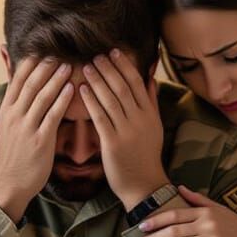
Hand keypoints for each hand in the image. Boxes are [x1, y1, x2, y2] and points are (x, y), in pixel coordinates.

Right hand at [0, 57, 73, 220]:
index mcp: (6, 110)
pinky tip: (72, 89)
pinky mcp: (39, 141)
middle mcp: (14, 115)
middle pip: (30, 83)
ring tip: (69, 65)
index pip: (17, 78)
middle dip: (46, 65)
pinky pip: (52, 116)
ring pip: (41, 97)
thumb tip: (13, 80)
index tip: (44, 48)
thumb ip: (13, 101)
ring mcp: (26, 128)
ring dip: (56, 79)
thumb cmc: (12, 153)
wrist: (8, 183)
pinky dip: (62, 101)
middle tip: (61, 50)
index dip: (31, 62)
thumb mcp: (5, 124)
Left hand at [79, 50, 168, 208]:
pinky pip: (100, 117)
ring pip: (111, 99)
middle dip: (109, 69)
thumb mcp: (154, 126)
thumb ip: (150, 100)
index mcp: (149, 114)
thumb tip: (150, 76)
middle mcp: (140, 120)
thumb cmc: (146, 155)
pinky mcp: (113, 143)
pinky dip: (91, 101)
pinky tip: (81, 89)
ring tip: (86, 67)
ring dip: (97, 81)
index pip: (137, 83)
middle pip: (123, 88)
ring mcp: (127, 131)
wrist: (144, 184)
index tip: (114, 52)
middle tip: (96, 54)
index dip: (125, 66)